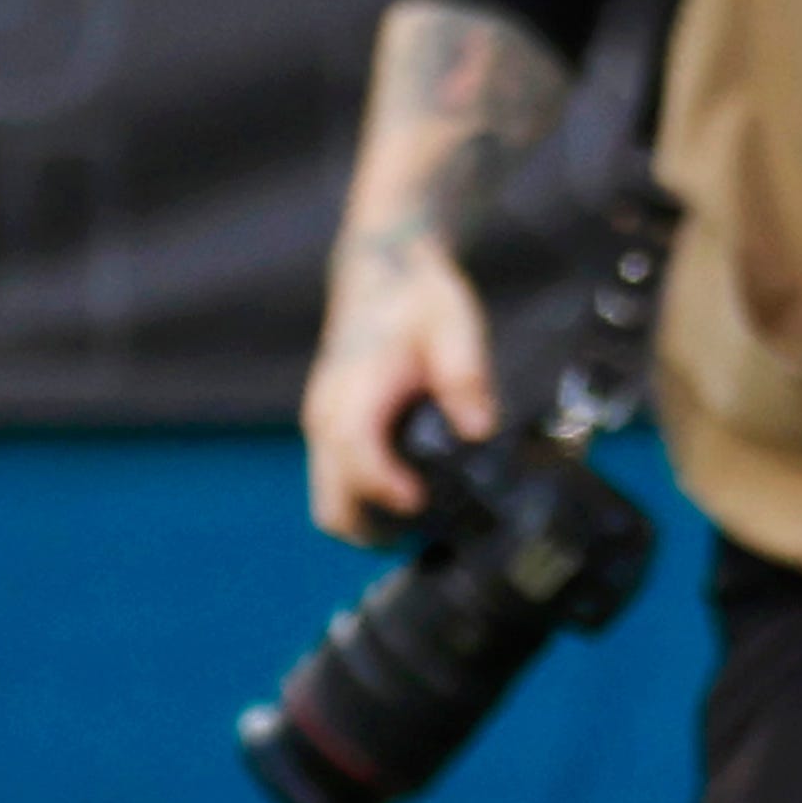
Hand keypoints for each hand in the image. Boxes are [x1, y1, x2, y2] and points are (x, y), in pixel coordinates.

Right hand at [301, 221, 495, 539]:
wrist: (381, 270)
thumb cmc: (416, 297)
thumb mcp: (454, 324)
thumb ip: (465, 377)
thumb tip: (478, 431)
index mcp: (352, 391)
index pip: (354, 455)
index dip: (384, 488)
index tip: (420, 503)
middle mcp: (325, 417)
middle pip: (332, 507)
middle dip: (376, 531)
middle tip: (431, 530)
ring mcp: (323, 428)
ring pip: (330, 506)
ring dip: (370, 525)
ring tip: (426, 524)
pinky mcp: (330, 432)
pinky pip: (336, 488)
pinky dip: (364, 506)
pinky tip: (409, 501)